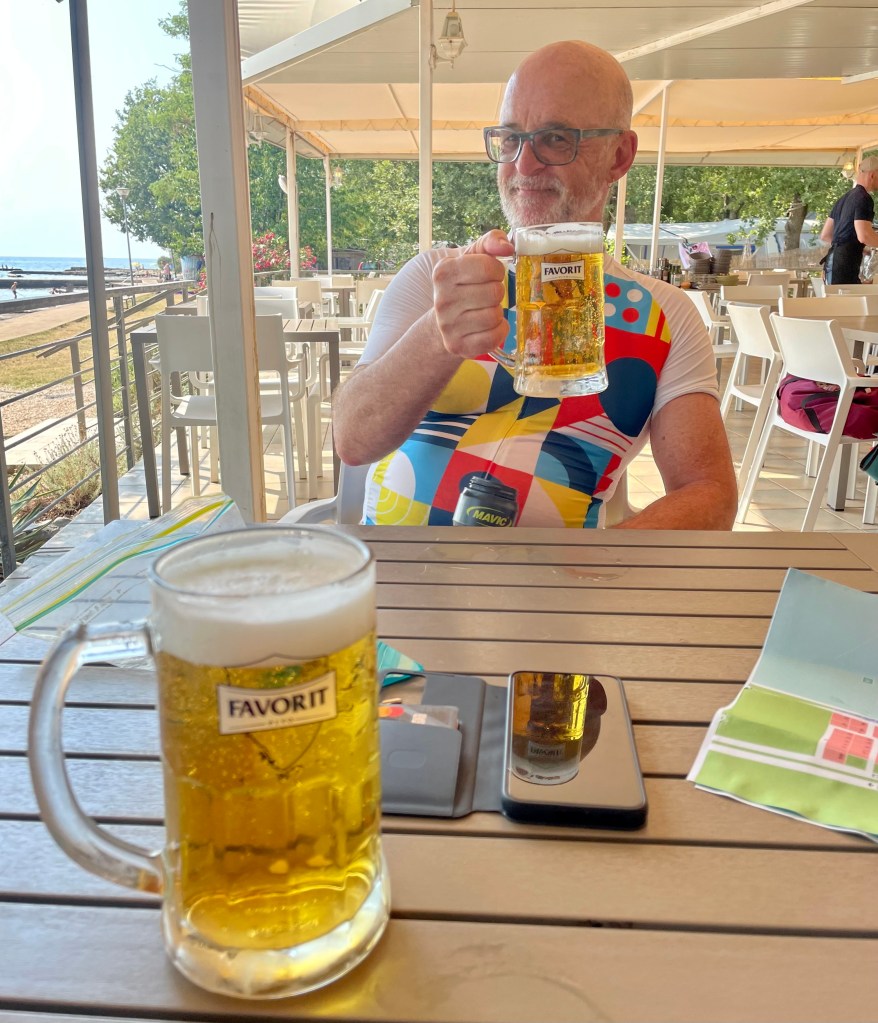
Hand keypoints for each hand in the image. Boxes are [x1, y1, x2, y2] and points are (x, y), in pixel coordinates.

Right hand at [432, 230, 514, 358]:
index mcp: (443, 272)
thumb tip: (507, 247)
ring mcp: (448, 326)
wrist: (442, 321)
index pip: (489, 267)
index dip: (496, 271)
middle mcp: (442, 299)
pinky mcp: (458, 345)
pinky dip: (499, 331)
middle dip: (497, 293)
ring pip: (494, 316)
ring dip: (497, 312)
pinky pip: (494, 337)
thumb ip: (490, 241)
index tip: (489, 275)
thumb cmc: (464, 284)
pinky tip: (489, 326)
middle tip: (486, 295)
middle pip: (494, 293)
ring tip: (485, 309)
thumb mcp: (472, 257)